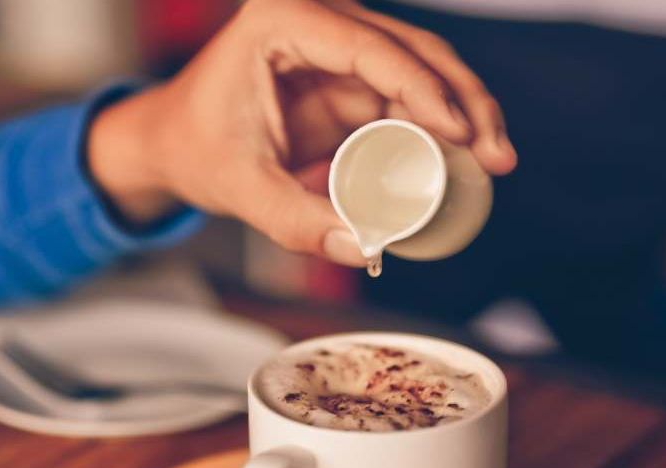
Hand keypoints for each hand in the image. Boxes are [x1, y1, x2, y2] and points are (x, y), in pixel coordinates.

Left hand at [88, 0, 516, 265]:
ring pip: (421, 67)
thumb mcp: (238, 188)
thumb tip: (364, 247)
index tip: (457, 133)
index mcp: (279, 20)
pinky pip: (407, 94)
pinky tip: (466, 159)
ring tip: (493, 162)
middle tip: (495, 154)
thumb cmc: (192, 148)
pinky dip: (439, 125)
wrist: (170, 142)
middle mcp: (316, 17)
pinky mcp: (349, 75)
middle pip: (411, 48)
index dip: (422, 88)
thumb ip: (295, 220)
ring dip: (462, 111)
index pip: (368, 46)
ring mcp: (338, 44)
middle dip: (462, 100)